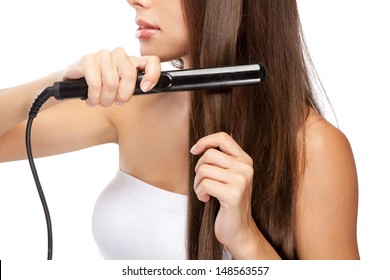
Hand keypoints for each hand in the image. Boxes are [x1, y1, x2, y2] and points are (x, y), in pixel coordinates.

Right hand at [62, 48, 160, 106]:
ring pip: (111, 82)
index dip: (152, 75)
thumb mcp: (123, 90)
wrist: (76, 85)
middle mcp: (120, 55)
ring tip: (100, 102)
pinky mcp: (87, 59)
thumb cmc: (104, 89)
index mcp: (133, 62)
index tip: (145, 89)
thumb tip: (146, 89)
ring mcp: (103, 55)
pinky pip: (95, 83)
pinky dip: (94, 97)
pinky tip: (91, 100)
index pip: (152, 61)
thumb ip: (136, 88)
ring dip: (105, 99)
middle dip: (122, 95)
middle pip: (129, 74)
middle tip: (116, 103)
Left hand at [190, 132, 257, 253]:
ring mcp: (241, 180)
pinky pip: (205, 184)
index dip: (204, 141)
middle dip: (198, 169)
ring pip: (204, 170)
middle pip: (209, 154)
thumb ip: (222, 160)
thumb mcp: (228, 177)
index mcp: (245, 160)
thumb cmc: (228, 202)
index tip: (194, 151)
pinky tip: (206, 199)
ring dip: (197, 183)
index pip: (223, 137)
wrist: (239, 230)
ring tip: (204, 192)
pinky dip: (199, 192)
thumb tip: (204, 143)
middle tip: (202, 182)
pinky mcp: (234, 194)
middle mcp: (246, 168)